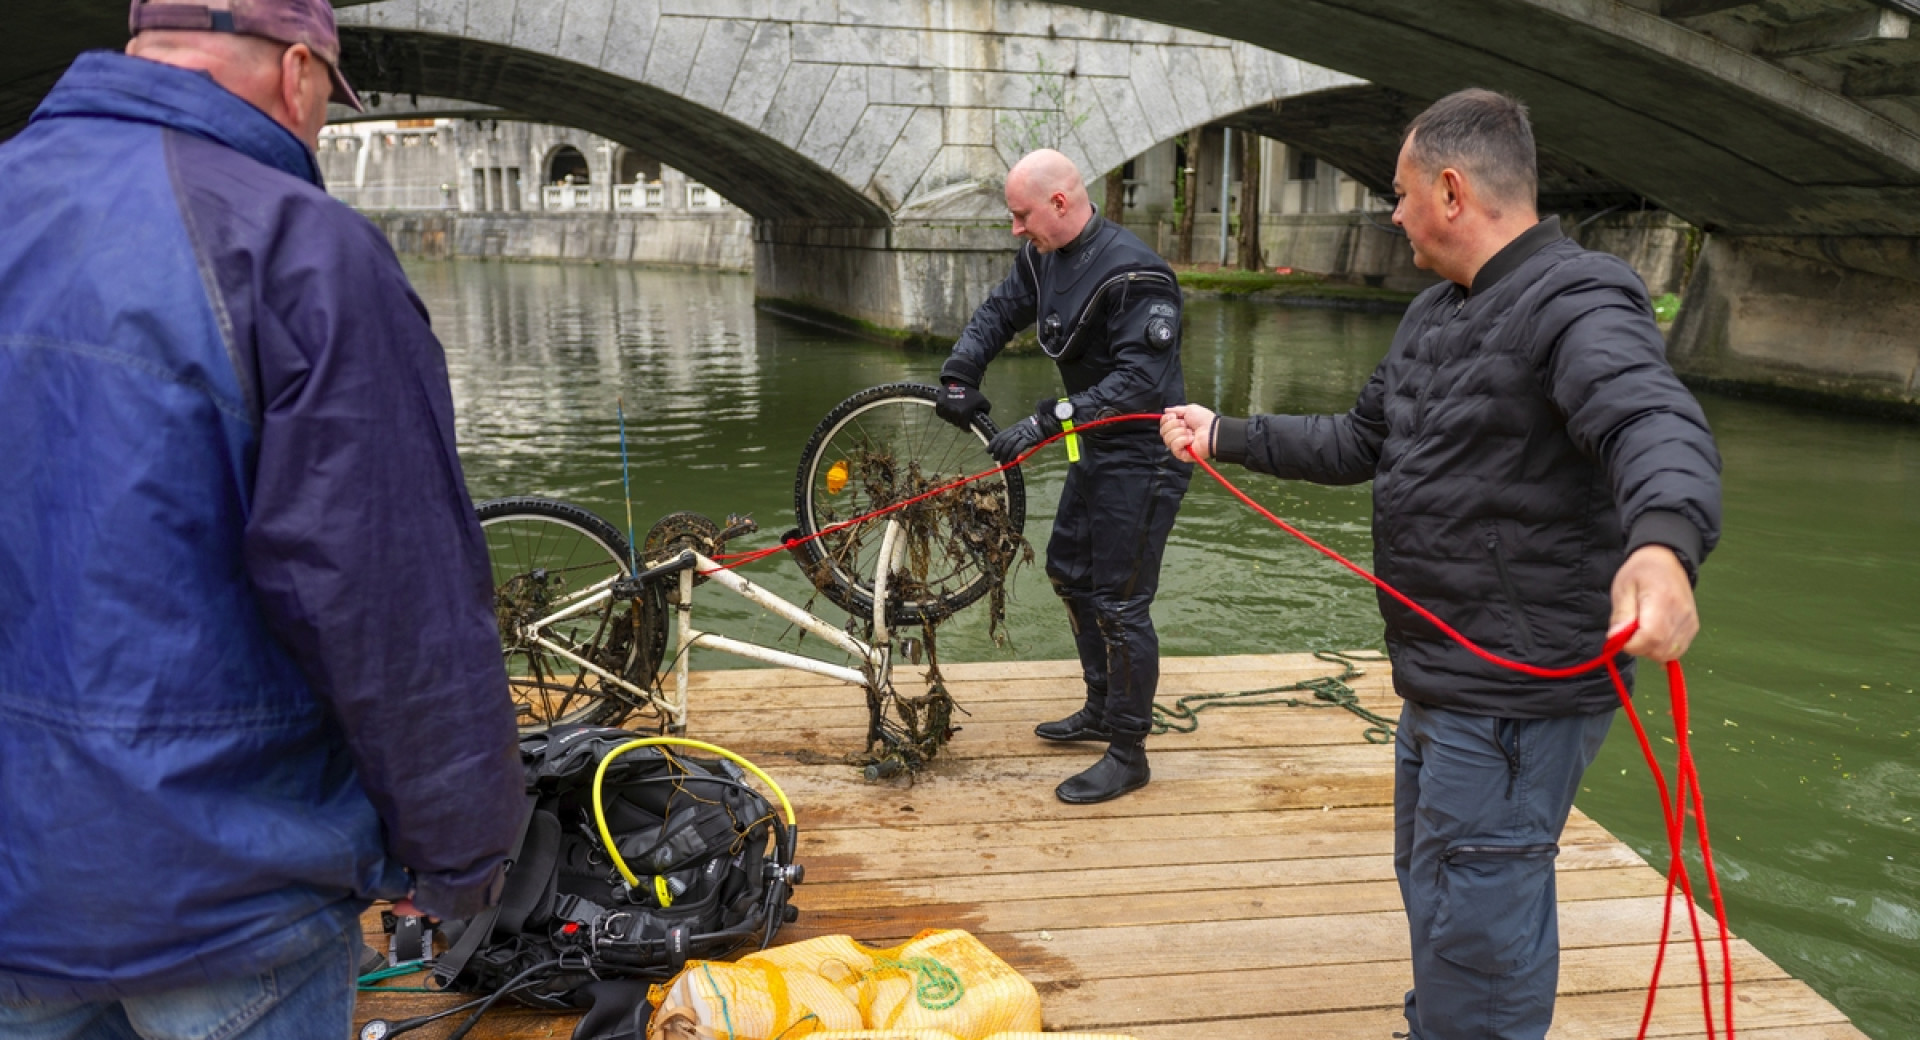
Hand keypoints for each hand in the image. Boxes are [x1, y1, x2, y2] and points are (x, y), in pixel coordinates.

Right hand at [934, 382, 990, 428]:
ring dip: (952, 417)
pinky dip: (944, 413)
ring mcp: (945, 408)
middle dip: (960, 421)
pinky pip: (940, 413)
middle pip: (956, 424)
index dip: (968, 427)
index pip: (964, 428)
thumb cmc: (973, 393)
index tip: (968, 424)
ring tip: (956, 411)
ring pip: (948, 419)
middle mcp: (953, 412)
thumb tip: (983, 422)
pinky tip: (949, 409)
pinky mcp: (939, 404)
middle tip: (963, 415)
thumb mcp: (984, 403)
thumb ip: (985, 413)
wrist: (961, 380)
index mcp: (964, 413)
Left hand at [986, 416, 1052, 464]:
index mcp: (1014, 427)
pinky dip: (1013, 454)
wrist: (1047, 423)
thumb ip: (1016, 435)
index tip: (988, 451)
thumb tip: (1008, 447)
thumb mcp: (1023, 429)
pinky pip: (1018, 447)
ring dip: (1004, 453)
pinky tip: (1011, 459)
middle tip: (994, 458)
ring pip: (1009, 444)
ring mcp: (1023, 433)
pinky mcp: (1030, 438)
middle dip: (997, 450)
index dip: (993, 443)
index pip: (1000, 435)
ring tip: (1001, 461)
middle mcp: (1016, 429)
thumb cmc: (1036, 427)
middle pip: (1003, 440)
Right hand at [1162, 404, 1217, 462]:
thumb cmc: (1204, 420)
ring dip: (1179, 432)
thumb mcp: (1189, 409)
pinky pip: (1174, 447)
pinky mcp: (1182, 454)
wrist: (1213, 431)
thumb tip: (1166, 411)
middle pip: (1163, 431)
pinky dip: (1182, 441)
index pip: (1163, 424)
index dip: (1166, 419)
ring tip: (1190, 432)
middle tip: (1185, 424)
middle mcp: (1177, 436)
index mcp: (1178, 426)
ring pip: (1167, 439)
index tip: (1174, 416)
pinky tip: (1191, 439)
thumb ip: (1176, 410)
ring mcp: (1179, 446)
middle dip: (1173, 425)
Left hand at [1607, 545, 1698, 661]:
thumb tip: (1616, 638)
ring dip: (1651, 650)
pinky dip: (1663, 649)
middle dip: (1639, 648)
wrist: (1667, 560)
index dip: (1632, 644)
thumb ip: (1621, 614)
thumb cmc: (1641, 572)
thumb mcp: (1623, 587)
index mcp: (1662, 601)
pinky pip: (1678, 649)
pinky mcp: (1693, 627)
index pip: (1651, 637)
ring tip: (1641, 630)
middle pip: (1660, 649)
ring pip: (1670, 653)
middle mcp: (1681, 614)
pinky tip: (1653, 635)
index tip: (1620, 637)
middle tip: (1629, 632)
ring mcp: (1690, 622)